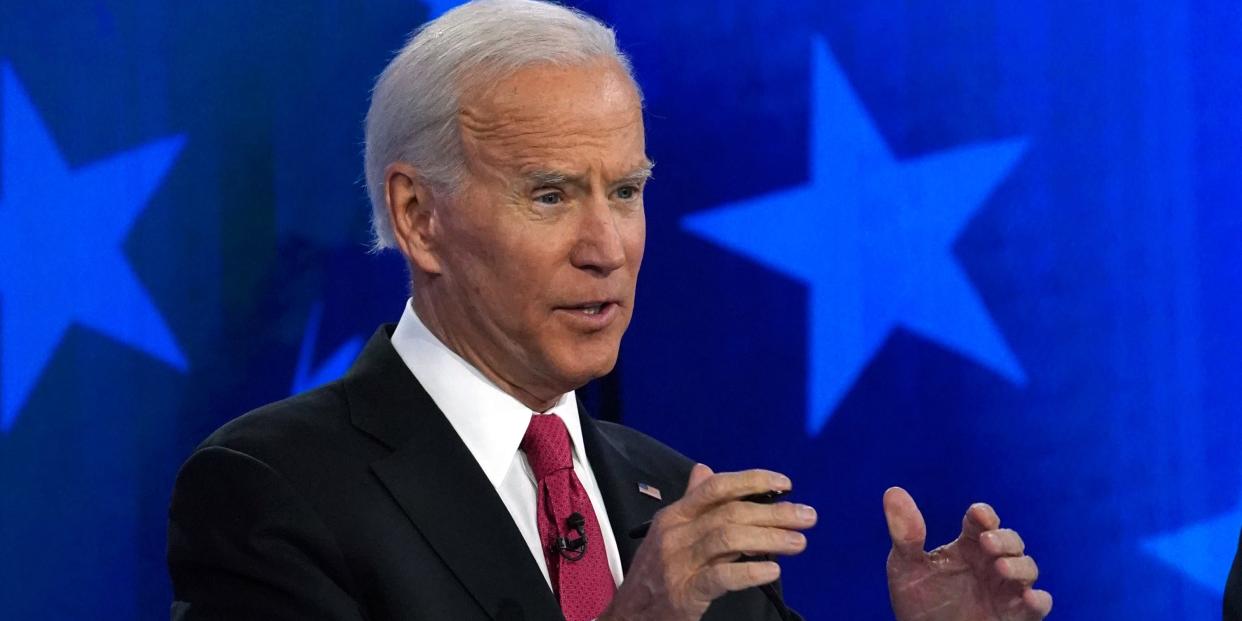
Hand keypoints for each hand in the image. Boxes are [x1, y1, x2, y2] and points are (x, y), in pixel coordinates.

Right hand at [600, 464, 816, 620]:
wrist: (629, 615)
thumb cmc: (655, 571)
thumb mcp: (667, 531)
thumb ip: (692, 502)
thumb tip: (704, 469)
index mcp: (674, 515)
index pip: (716, 487)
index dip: (752, 481)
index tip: (785, 484)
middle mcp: (675, 533)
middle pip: (730, 513)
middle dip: (774, 513)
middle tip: (807, 516)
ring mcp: (678, 563)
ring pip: (729, 539)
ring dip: (769, 539)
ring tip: (799, 543)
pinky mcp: (685, 593)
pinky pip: (722, 576)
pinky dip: (750, 571)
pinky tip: (773, 571)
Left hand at [884, 487, 1051, 620]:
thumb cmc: (918, 603)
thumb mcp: (905, 568)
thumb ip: (904, 534)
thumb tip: (893, 492)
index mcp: (967, 546)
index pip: (982, 520)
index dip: (984, 514)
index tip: (978, 515)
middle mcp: (990, 564)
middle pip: (1010, 541)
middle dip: (1003, 539)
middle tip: (987, 542)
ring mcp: (1005, 590)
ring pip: (1027, 568)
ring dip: (1019, 565)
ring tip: (1000, 568)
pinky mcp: (1015, 616)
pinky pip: (1038, 605)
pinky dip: (1038, 600)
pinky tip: (1029, 597)